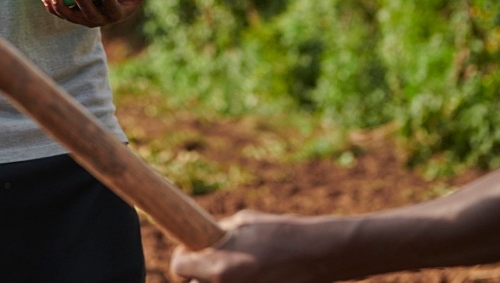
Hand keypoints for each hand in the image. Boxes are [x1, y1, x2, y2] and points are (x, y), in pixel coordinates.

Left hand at [41, 0, 150, 27]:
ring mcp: (85, 19)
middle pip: (89, 15)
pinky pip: (62, 14)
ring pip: (72, 17)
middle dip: (81, 3)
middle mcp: (100, 20)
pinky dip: (53, 8)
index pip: (112, 9)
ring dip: (61, 8)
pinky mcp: (74, 15)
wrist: (114, 4)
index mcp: (117, 14)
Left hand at [171, 211, 311, 282]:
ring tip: (236, 266)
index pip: (179, 266)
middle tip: (213, 259)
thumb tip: (204, 238)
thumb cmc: (282, 232)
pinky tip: (252, 273)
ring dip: (216, 280)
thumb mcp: (244, 222)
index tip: (191, 249)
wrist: (320, 254)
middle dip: (200, 271)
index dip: (183, 255)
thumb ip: (219, 234)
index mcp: (219, 267)